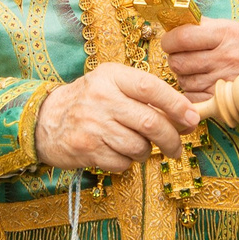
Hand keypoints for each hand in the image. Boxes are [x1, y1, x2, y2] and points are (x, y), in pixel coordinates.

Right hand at [33, 63, 198, 171]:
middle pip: (151, 123)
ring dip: (146, 152)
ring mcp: (93, 125)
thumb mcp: (112, 84)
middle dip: (172, 139)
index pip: (151, 88)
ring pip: (139, 146)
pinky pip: (122, 163)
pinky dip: (127, 162)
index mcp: (111, 76)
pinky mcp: (86, 149)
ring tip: (138, 147)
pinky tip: (116, 152)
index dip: (177, 105)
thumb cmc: (90, 101)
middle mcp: (102, 98)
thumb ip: (144, 94)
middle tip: (177, 147)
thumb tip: (185, 117)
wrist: (46, 120)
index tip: (192, 119)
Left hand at [159, 18, 238, 101]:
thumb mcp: (227, 28)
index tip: (169, 43)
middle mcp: (227, 57)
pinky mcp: (223, 100)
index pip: (182, 38)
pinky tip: (202, 84)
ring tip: (197, 70)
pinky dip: (191, 92)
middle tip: (182, 57)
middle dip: (175, 60)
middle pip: (179, 62)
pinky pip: (191, 97)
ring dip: (184, 76)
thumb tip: (170, 26)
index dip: (169, 41)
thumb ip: (199, 26)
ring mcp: (225, 80)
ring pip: (183, 81)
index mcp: (226, 34)